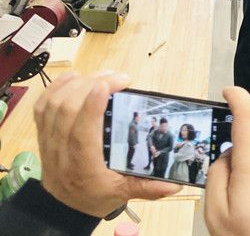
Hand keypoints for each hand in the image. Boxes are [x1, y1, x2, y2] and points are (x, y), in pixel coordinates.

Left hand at [34, 71, 180, 217]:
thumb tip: (175, 186)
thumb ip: (148, 188)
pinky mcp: (43, 133)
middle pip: (66, 111)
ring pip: (54, 105)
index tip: (108, 86)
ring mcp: (49, 142)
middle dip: (91, 86)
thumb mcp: (123, 193)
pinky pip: (42, 106)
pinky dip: (57, 87)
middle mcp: (62, 153)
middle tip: (118, 78)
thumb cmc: (95, 195)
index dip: (91, 107)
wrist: (64, 206)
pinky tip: (76, 77)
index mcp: (84, 168)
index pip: (82, 134)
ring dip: (78, 83)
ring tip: (104, 75)